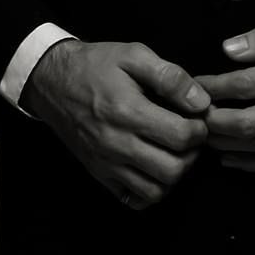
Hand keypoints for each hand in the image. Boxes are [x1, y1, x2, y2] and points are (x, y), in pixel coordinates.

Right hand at [22, 39, 209, 209]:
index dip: (200, 129)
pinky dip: (150, 190)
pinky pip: (133, 199)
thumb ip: (170, 77)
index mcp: (128, 112)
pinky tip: (154, 167)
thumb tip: (201, 102)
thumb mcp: (134, 55)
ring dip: (174, 174)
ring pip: (155, 190)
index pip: (181, 137)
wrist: (53, 82)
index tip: (197, 118)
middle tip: (189, 137)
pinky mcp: (98, 174)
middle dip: (191, 154)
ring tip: (174, 152)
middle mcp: (116, 144)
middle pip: (172, 169)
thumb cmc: (97, 65)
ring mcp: (106, 163)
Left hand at [194, 11, 254, 171]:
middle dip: (213, 122)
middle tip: (191, 115)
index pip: (245, 87)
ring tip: (204, 137)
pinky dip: (252, 164)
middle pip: (246, 125)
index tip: (194, 84)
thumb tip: (229, 49)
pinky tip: (233, 160)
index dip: (214, 87)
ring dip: (227, 145)